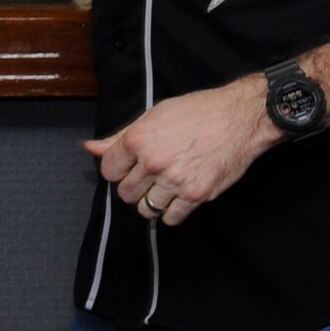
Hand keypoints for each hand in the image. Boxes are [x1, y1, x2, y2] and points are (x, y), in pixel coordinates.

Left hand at [83, 75, 277, 226]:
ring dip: (152, 201)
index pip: (108, 170)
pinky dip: (172, 212)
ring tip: (164, 187)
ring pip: (146, 209)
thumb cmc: (197, 112)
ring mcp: (174, 181)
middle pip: (126, 193)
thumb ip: (119, 136)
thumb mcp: (153, 115)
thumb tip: (91, 147)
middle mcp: (153, 162)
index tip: (127, 167)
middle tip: (148, 177)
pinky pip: (171, 218)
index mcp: (138, 140)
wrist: (239, 118)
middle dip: (134, 186)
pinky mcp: (196, 195)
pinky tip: (178, 197)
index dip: (117, 169)